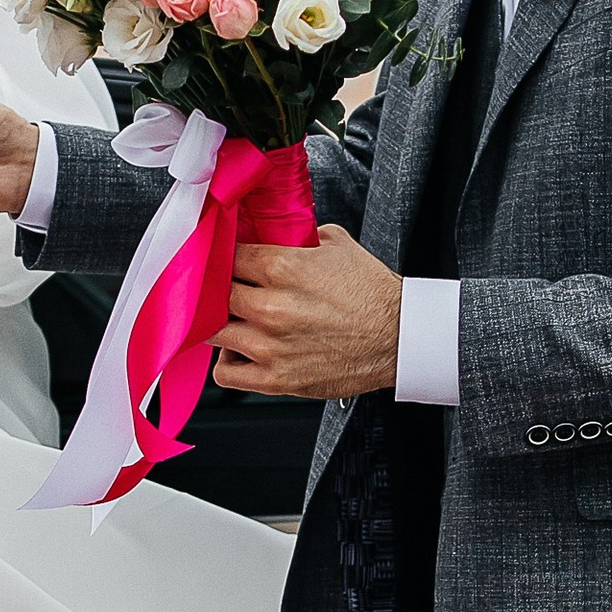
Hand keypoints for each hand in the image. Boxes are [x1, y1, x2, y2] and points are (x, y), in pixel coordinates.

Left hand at [213, 227, 402, 398]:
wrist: (400, 337)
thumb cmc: (372, 294)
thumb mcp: (337, 244)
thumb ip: (298, 236)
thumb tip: (278, 232)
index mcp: (282, 267)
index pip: (225, 255)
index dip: (221, 256)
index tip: (223, 260)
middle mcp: (270, 307)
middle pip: (212, 294)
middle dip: (216, 290)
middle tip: (226, 291)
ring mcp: (269, 346)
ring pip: (212, 333)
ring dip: (219, 325)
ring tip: (234, 322)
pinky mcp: (276, 379)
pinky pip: (226, 374)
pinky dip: (227, 363)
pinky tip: (240, 352)